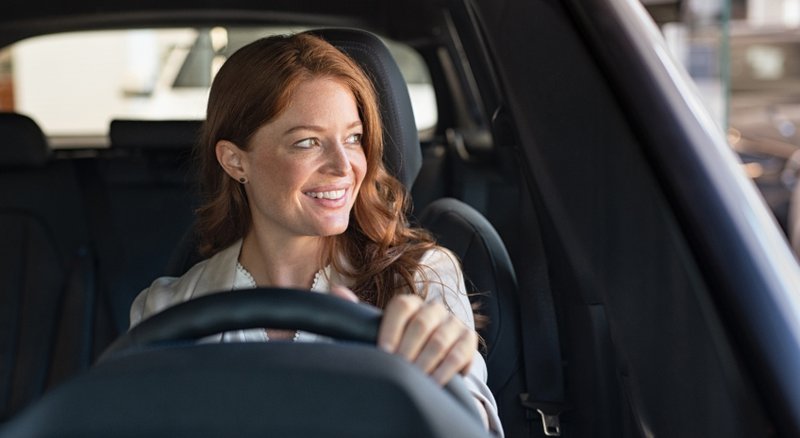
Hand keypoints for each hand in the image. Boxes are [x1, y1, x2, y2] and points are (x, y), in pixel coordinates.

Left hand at [331, 286, 477, 384]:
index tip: (383, 352)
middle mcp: (433, 309)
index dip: (391, 329)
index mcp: (410, 304)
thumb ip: (360, 315)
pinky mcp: (468, 341)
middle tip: (398, 369)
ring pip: (440, 340)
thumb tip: (336, 291)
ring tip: (414, 379)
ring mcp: (452, 324)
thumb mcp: (379, 334)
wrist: (432, 361)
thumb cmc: (400, 347)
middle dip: (407, 350)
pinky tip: (434, 382)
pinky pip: (459, 353)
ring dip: (425, 362)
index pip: (402, 306)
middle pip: (421, 323)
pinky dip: (446, 370)